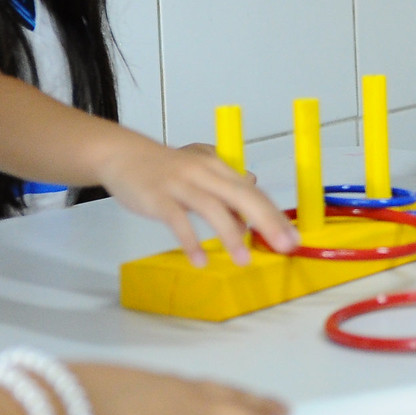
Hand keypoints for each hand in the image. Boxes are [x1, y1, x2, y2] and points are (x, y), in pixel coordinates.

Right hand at [98, 134, 299, 266]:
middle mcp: (204, 173)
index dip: (275, 215)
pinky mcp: (158, 197)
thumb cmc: (164, 166)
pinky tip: (200, 260)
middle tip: (284, 246)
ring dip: (230, 235)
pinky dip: (190, 241)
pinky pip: (177, 221)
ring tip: (243, 260)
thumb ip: (226, 183)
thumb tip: (252, 198)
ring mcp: (180, 184)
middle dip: (267, 221)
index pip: (254, 192)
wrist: (122, 154)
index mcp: (218, 168)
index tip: (292, 237)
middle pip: (241, 196)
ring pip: (212, 208)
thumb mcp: (200, 167)